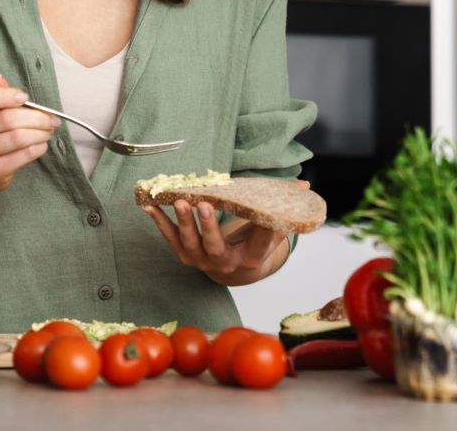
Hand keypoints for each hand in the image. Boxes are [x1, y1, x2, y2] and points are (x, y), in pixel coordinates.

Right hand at [0, 74, 59, 197]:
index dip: (3, 96)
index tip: (24, 97)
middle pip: (5, 119)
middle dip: (36, 116)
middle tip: (50, 118)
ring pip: (17, 137)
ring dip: (40, 132)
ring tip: (48, 130)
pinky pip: (23, 155)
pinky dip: (38, 147)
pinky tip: (41, 143)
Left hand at [143, 180, 310, 286]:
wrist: (233, 269)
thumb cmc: (252, 241)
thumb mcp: (270, 229)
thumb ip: (283, 207)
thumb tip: (305, 187)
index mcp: (251, 258)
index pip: (259, 244)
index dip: (264, 231)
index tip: (266, 215)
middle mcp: (225, 263)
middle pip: (215, 246)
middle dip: (209, 226)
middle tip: (204, 205)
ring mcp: (202, 261)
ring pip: (190, 244)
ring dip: (183, 222)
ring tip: (179, 200)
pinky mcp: (185, 255)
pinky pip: (171, 238)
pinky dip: (160, 222)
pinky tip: (151, 205)